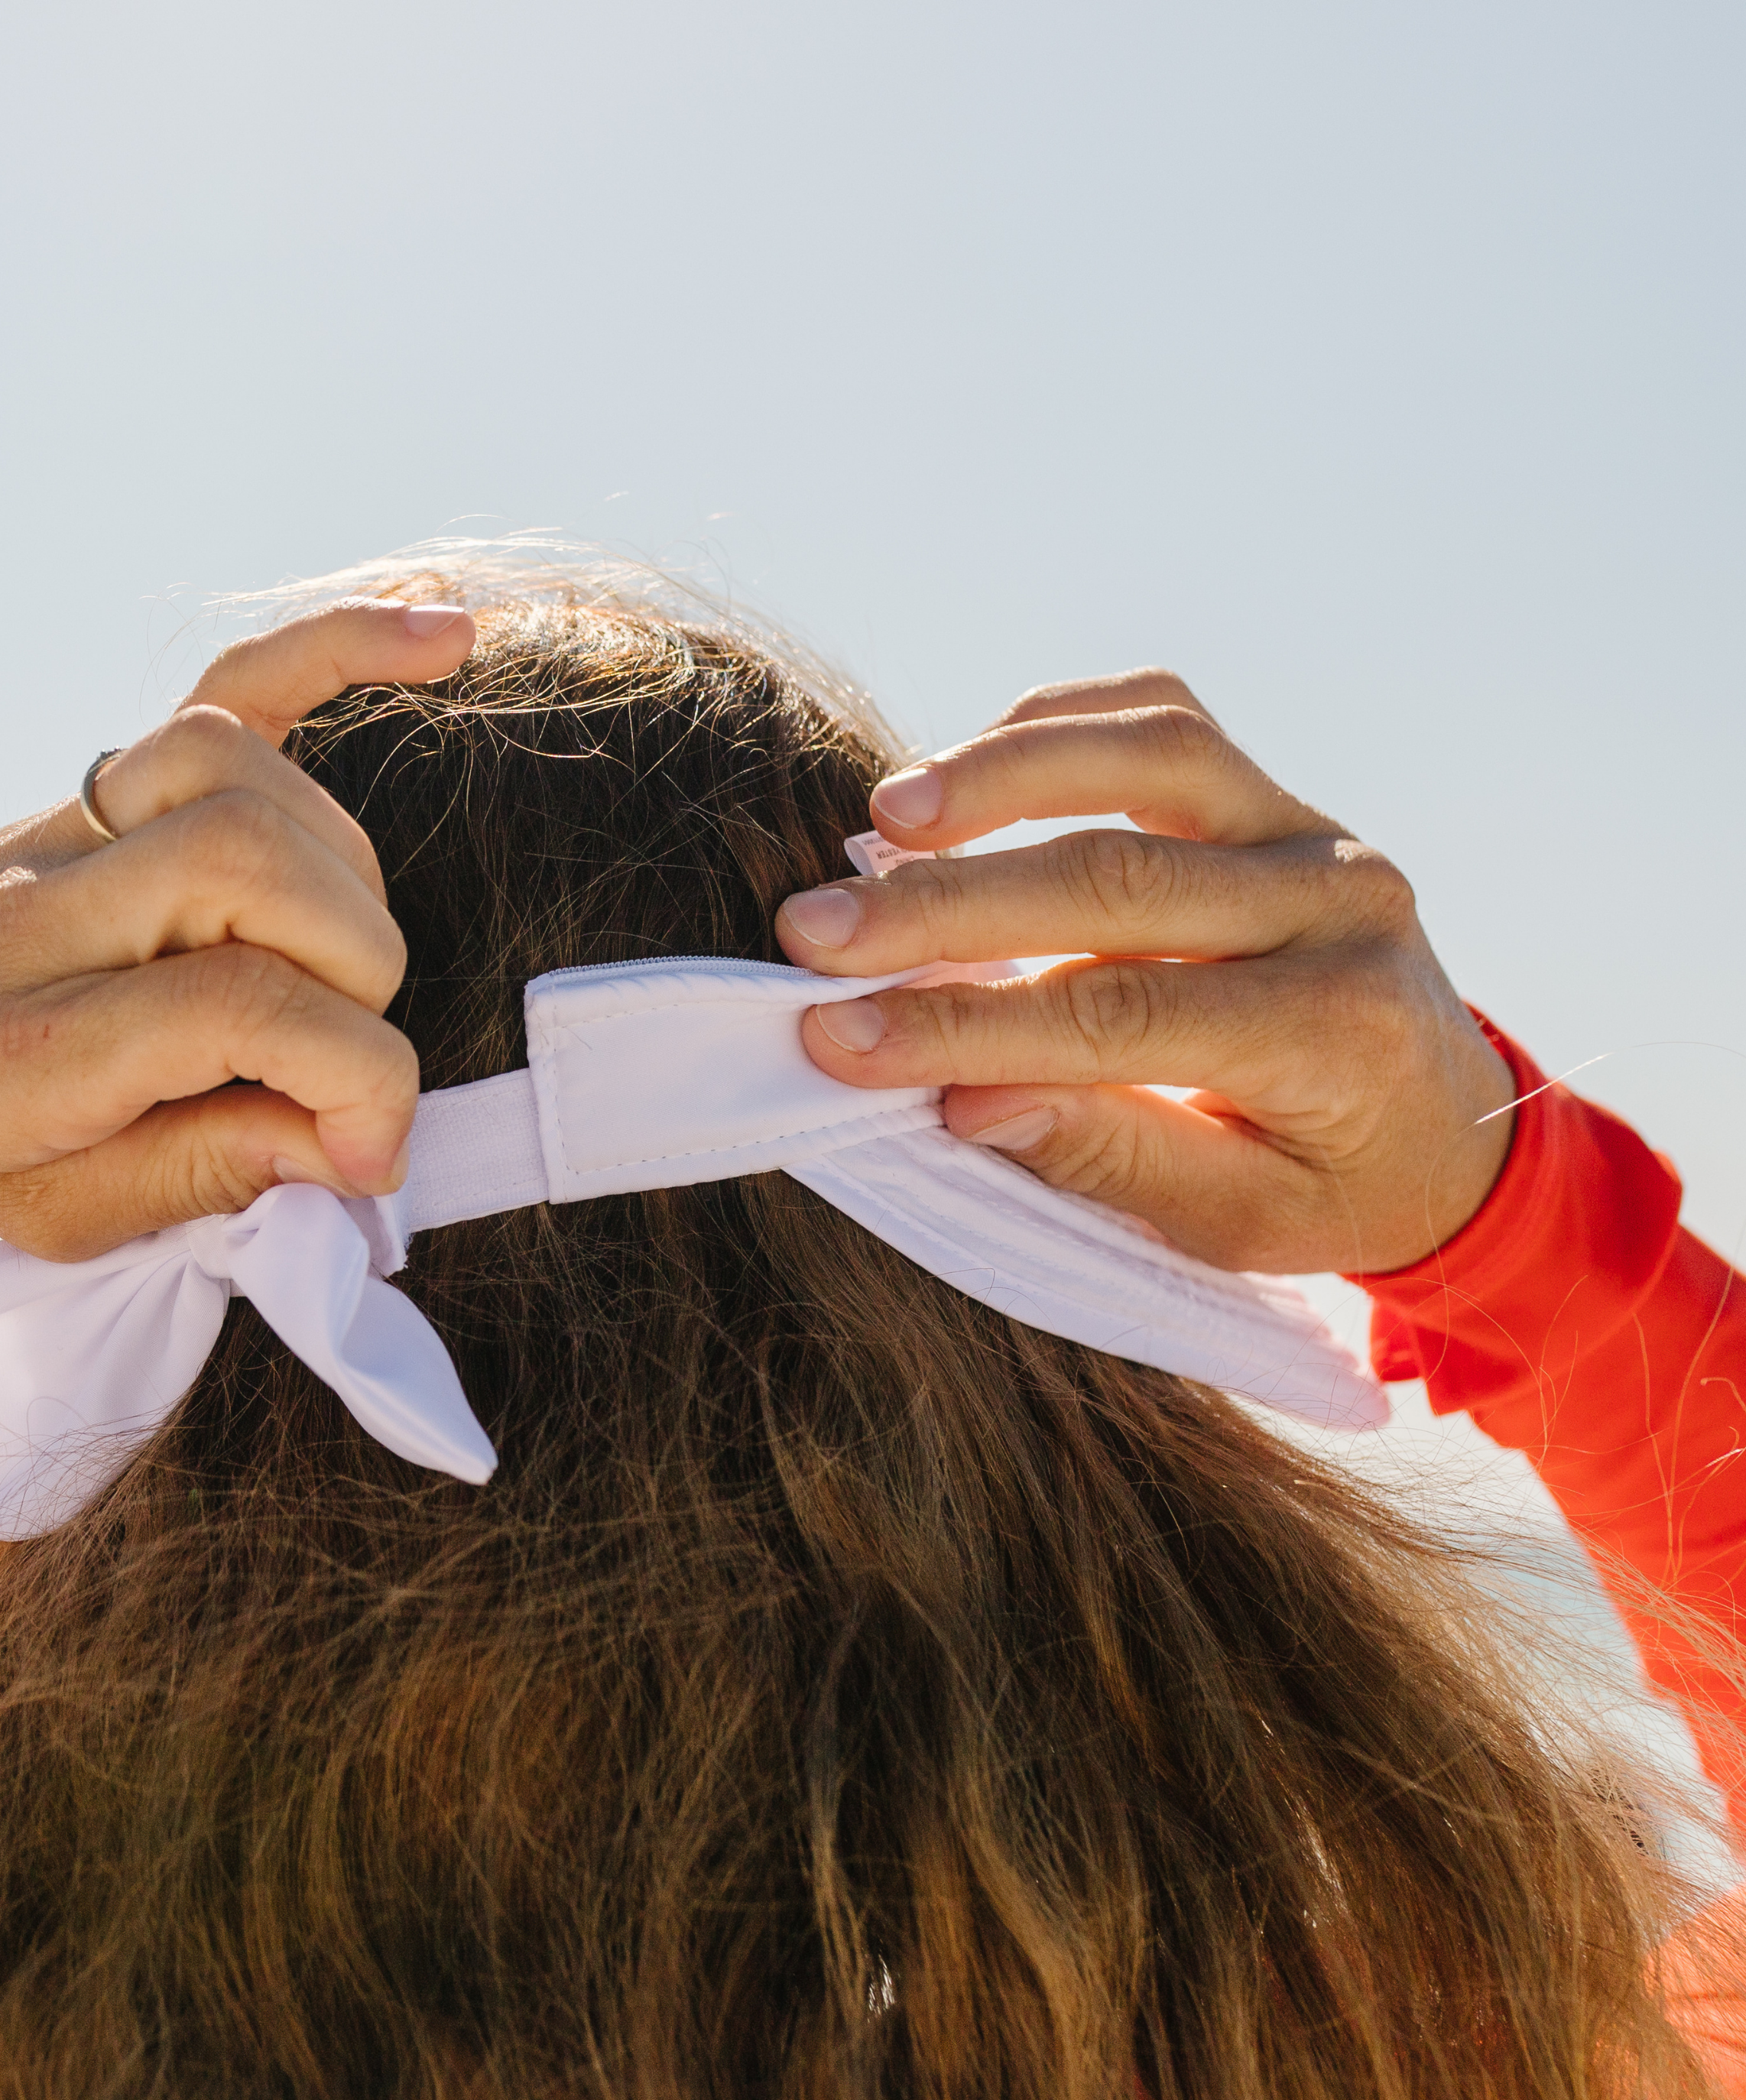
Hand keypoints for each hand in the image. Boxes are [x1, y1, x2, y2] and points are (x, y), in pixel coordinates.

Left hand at [0, 598, 474, 1260]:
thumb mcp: (66, 1216)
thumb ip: (209, 1177)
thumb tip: (351, 1143)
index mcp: (25, 1047)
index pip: (240, 1006)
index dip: (357, 1079)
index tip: (371, 1152)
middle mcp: (46, 911)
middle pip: (252, 868)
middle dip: (355, 968)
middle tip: (340, 1048)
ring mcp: (76, 822)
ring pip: (248, 780)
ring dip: (343, 871)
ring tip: (338, 959)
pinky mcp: (111, 773)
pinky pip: (233, 684)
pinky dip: (341, 650)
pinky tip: (442, 638)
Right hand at [774, 670, 1515, 1275]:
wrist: (1445, 1124)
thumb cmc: (1326, 1185)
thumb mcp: (1234, 1220)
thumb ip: (1109, 1154)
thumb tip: (963, 1100)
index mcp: (1337, 1031)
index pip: (1114, 1016)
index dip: (963, 1026)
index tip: (832, 1039)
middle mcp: (1340, 905)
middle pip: (1114, 877)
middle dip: (944, 905)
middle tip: (811, 929)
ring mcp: (1313, 830)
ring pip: (1151, 752)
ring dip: (999, 775)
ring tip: (879, 818)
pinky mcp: (1276, 794)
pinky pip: (1163, 721)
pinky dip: (1051, 729)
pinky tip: (954, 776)